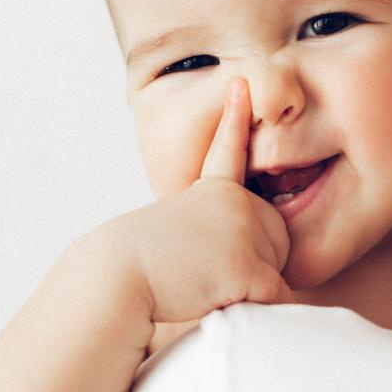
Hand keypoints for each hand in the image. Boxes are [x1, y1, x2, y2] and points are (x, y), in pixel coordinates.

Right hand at [112, 79, 291, 328]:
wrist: (115, 278)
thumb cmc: (135, 272)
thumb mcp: (172, 239)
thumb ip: (209, 238)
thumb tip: (232, 260)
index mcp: (211, 193)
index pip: (228, 152)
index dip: (237, 119)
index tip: (242, 83)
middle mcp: (235, 202)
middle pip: (277, 243)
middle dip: (255, 267)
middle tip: (204, 271)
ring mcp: (244, 228)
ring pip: (274, 273)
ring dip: (247, 291)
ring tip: (202, 284)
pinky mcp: (249, 263)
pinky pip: (272, 297)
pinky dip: (252, 308)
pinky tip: (214, 301)